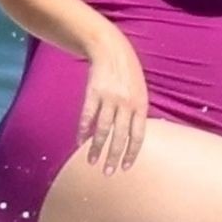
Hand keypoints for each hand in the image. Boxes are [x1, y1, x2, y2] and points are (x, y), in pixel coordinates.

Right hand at [78, 28, 148, 175]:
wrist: (111, 49)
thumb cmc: (128, 73)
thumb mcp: (140, 91)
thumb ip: (137, 112)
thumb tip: (133, 137)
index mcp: (141, 105)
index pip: (138, 135)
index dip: (131, 153)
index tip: (126, 167)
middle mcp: (126, 104)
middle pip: (120, 136)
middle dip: (114, 156)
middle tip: (108, 172)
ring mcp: (109, 98)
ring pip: (103, 129)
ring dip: (96, 148)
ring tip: (91, 162)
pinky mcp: (93, 93)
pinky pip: (87, 116)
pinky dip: (83, 131)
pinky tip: (80, 142)